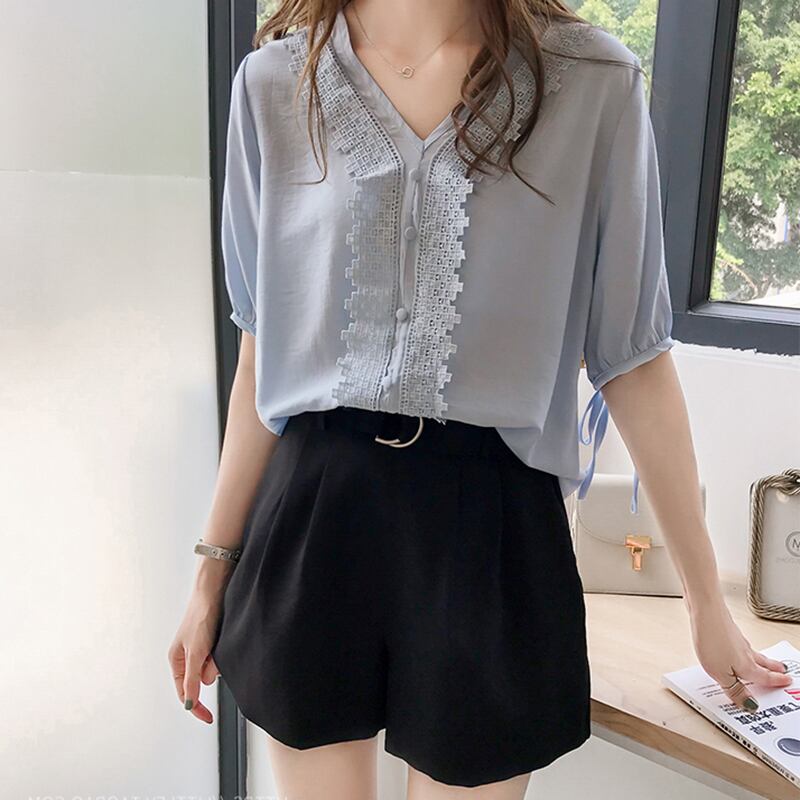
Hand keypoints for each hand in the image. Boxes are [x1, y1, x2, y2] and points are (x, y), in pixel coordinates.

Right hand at [167, 584, 225, 722]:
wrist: (215, 590)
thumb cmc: (201, 617)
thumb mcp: (196, 652)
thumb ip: (193, 679)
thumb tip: (190, 703)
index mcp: (176, 660)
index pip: (185, 693)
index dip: (196, 707)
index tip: (208, 719)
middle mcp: (187, 656)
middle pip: (202, 680)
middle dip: (210, 672)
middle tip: (213, 654)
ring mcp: (201, 648)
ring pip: (213, 669)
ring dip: (217, 660)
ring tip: (217, 641)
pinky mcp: (213, 641)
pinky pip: (220, 657)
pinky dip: (223, 653)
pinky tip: (222, 638)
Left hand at [688, 595, 792, 710]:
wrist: (705, 608)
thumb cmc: (712, 639)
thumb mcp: (720, 673)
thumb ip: (735, 689)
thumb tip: (750, 705)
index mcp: (747, 666)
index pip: (765, 678)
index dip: (776, 682)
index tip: (787, 682)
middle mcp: (745, 652)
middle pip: (763, 663)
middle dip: (774, 669)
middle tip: (784, 672)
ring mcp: (737, 639)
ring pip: (753, 653)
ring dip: (762, 659)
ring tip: (767, 663)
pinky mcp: (726, 630)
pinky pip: (740, 644)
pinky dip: (746, 649)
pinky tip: (739, 647)